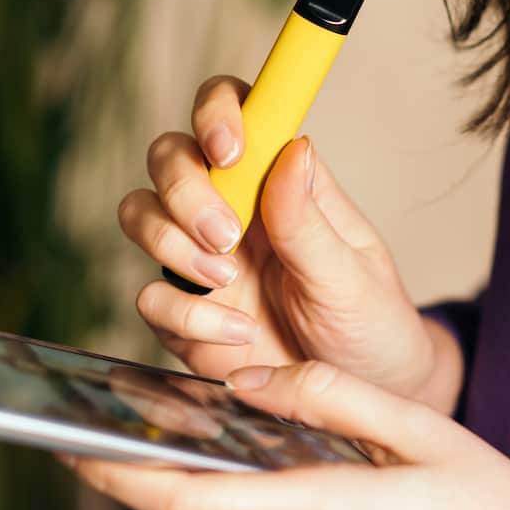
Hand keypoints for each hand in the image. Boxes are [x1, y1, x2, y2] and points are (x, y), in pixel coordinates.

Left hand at [63, 362, 509, 509]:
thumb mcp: (423, 434)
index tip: (62, 443)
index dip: (113, 471)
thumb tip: (246, 383)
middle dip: (186, 464)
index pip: (184, 499)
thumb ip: (327, 396)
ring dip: (232, 495)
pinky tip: (305, 492)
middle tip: (187, 412)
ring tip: (265, 447)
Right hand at [117, 75, 461, 411]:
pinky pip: (149, 298)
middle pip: (170, 156)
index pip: (235, 110)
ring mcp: (201, 259)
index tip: (229, 149)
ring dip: (171, 243)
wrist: (361, 399)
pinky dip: (184, 315)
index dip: (217, 111)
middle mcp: (232, 209)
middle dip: (185, 189)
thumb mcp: (352, 276)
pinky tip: (237, 334)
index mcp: (280, 181)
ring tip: (226, 281)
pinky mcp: (184, 315)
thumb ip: (310, 221)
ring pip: (140, 213)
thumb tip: (294, 147)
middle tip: (226, 236)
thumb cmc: (369, 324)